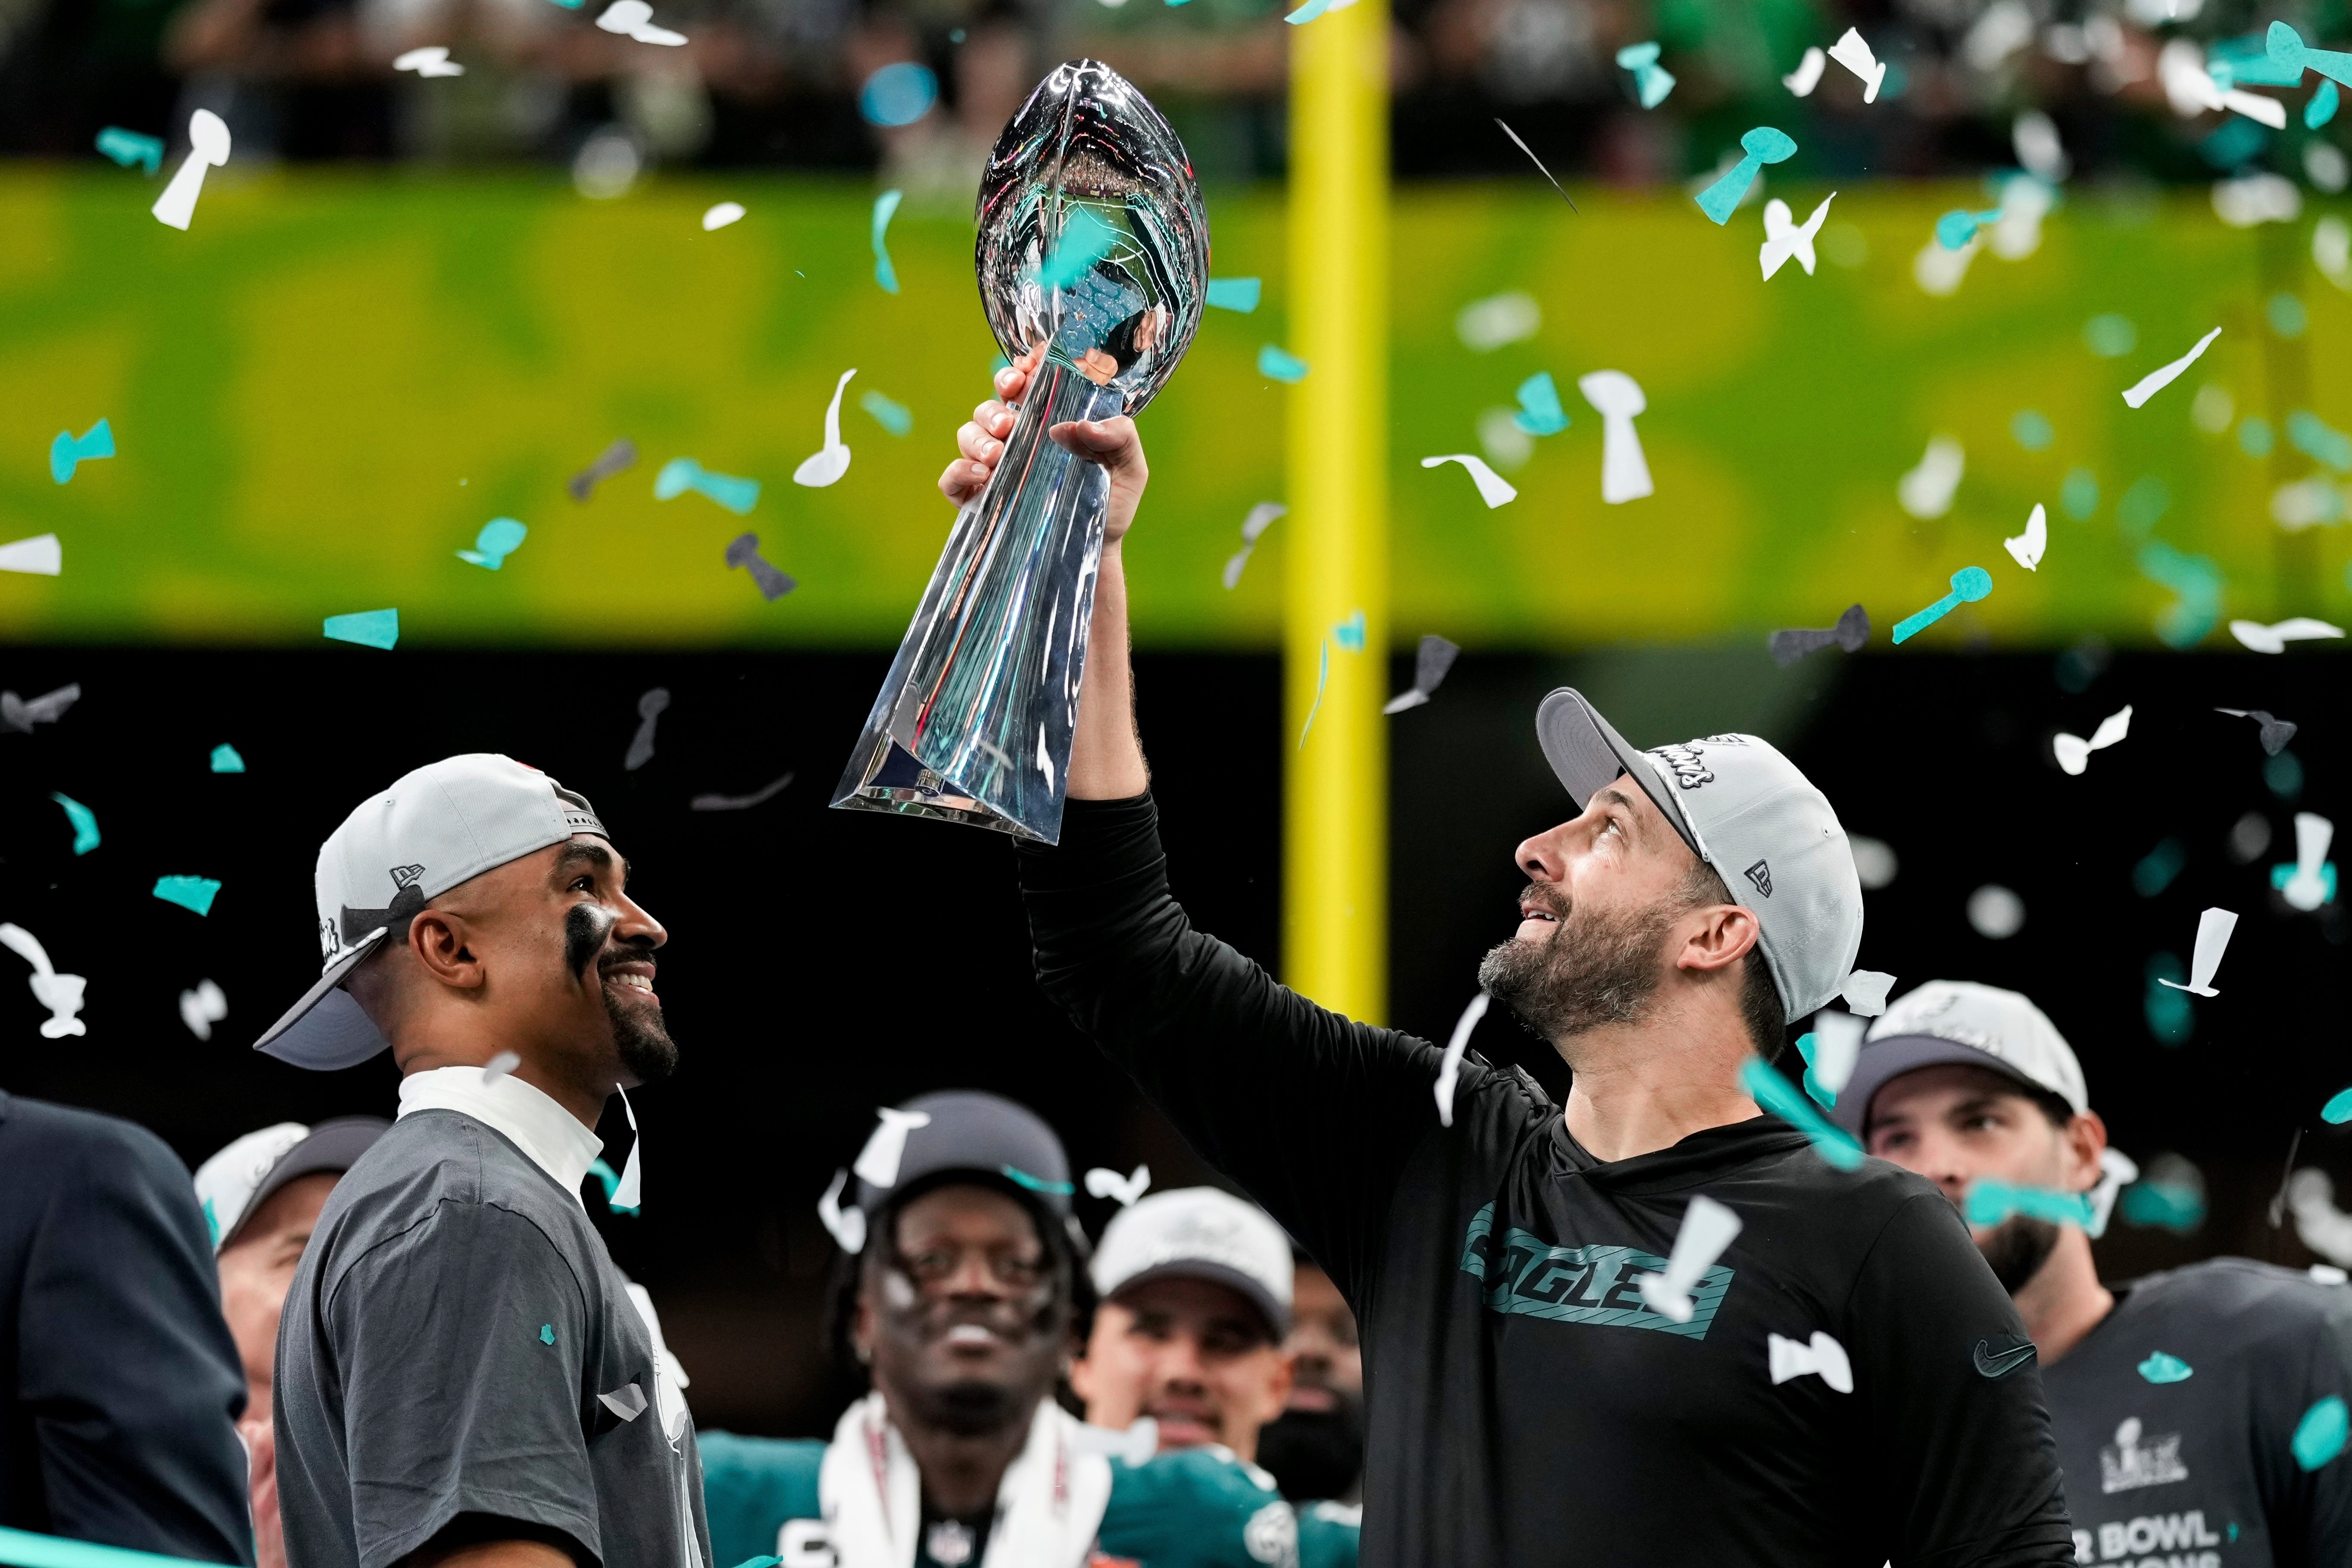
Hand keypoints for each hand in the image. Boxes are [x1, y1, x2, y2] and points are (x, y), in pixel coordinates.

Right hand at [941, 345, 1150, 545]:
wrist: (1095, 551)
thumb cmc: (1110, 504)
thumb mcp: (1129, 468)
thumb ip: (1119, 436)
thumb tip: (1077, 425)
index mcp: (1048, 421)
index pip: (1025, 384)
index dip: (1019, 370)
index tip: (1025, 372)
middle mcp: (1018, 439)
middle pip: (991, 406)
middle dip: (995, 406)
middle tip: (1010, 422)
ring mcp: (994, 467)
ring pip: (968, 433)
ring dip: (978, 437)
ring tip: (998, 454)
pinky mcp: (977, 497)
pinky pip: (952, 477)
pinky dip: (959, 470)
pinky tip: (981, 474)